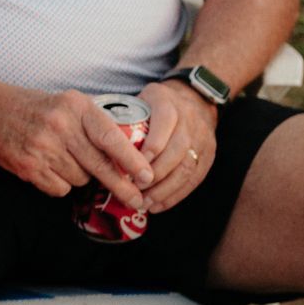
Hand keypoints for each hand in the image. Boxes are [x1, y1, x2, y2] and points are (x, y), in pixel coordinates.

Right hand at [0, 86, 154, 209]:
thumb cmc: (29, 106)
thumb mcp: (65, 102)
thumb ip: (93, 121)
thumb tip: (127, 150)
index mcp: (75, 106)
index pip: (111, 137)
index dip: (132, 161)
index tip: (148, 176)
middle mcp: (61, 126)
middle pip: (100, 166)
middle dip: (122, 186)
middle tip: (137, 201)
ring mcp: (43, 147)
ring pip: (80, 179)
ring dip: (79, 177)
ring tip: (64, 161)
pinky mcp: (28, 166)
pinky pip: (59, 188)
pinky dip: (58, 184)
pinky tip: (48, 168)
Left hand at [135, 79, 219, 213]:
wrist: (193, 100)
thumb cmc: (154, 105)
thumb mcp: (139, 100)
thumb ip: (122, 117)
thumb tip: (94, 144)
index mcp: (168, 104)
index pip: (163, 124)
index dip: (150, 148)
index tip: (132, 167)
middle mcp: (189, 120)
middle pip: (176, 151)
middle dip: (155, 174)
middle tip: (134, 190)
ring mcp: (203, 138)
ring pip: (186, 168)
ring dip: (164, 190)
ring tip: (145, 203)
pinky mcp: (209, 155)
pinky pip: (195, 178)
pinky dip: (177, 195)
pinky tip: (159, 205)